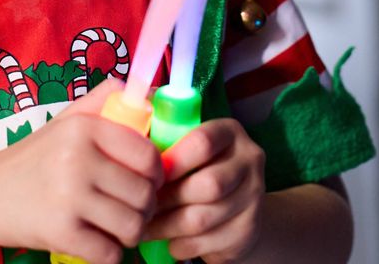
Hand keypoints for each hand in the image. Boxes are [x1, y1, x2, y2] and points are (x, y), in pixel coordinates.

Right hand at [0, 79, 163, 263]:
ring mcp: (68, 198)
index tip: (146, 180)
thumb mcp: (66, 120)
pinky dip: (110, 254)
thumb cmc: (35, 158)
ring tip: (118, 226)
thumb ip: (104, 100)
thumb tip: (147, 89)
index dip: (156, 173)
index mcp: (84, 128)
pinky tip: (98, 242)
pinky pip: (110, 253)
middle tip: (132, 208)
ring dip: (132, 232)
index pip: (148, 155)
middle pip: (145, 194)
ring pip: (132, 226)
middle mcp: (77, 159)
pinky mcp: (60, 233)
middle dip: (146, 207)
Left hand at [144, 118, 265, 262]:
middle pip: (208, 185)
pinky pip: (208, 242)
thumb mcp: (186, 149)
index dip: (172, 160)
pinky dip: (180, 245)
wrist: (236, 206)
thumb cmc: (196, 170)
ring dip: (167, 226)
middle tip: (140, 206)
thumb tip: (125, 151)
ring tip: (143, 227)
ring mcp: (253, 196)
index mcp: (229, 132)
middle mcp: (249, 160)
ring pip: (203, 218)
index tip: (148, 174)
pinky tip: (166, 241)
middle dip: (167, 199)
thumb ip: (164, 144)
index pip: (203, 142)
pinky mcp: (248, 230)